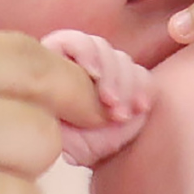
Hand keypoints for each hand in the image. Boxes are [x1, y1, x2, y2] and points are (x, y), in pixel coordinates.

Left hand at [39, 28, 153, 164]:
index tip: (93, 74)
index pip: (72, 41)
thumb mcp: (49, 127)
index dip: (86, 52)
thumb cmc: (63, 139)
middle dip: (110, 76)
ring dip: (126, 87)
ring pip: (123, 61)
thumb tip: (56, 96)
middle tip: (110, 104)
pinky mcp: (134, 83)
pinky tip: (140, 108)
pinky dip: (144, 90)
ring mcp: (111, 69)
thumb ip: (53, 109)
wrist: (86, 152)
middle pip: (101, 48)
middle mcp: (85, 59)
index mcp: (57, 60)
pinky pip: (143, 76)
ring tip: (121, 116)